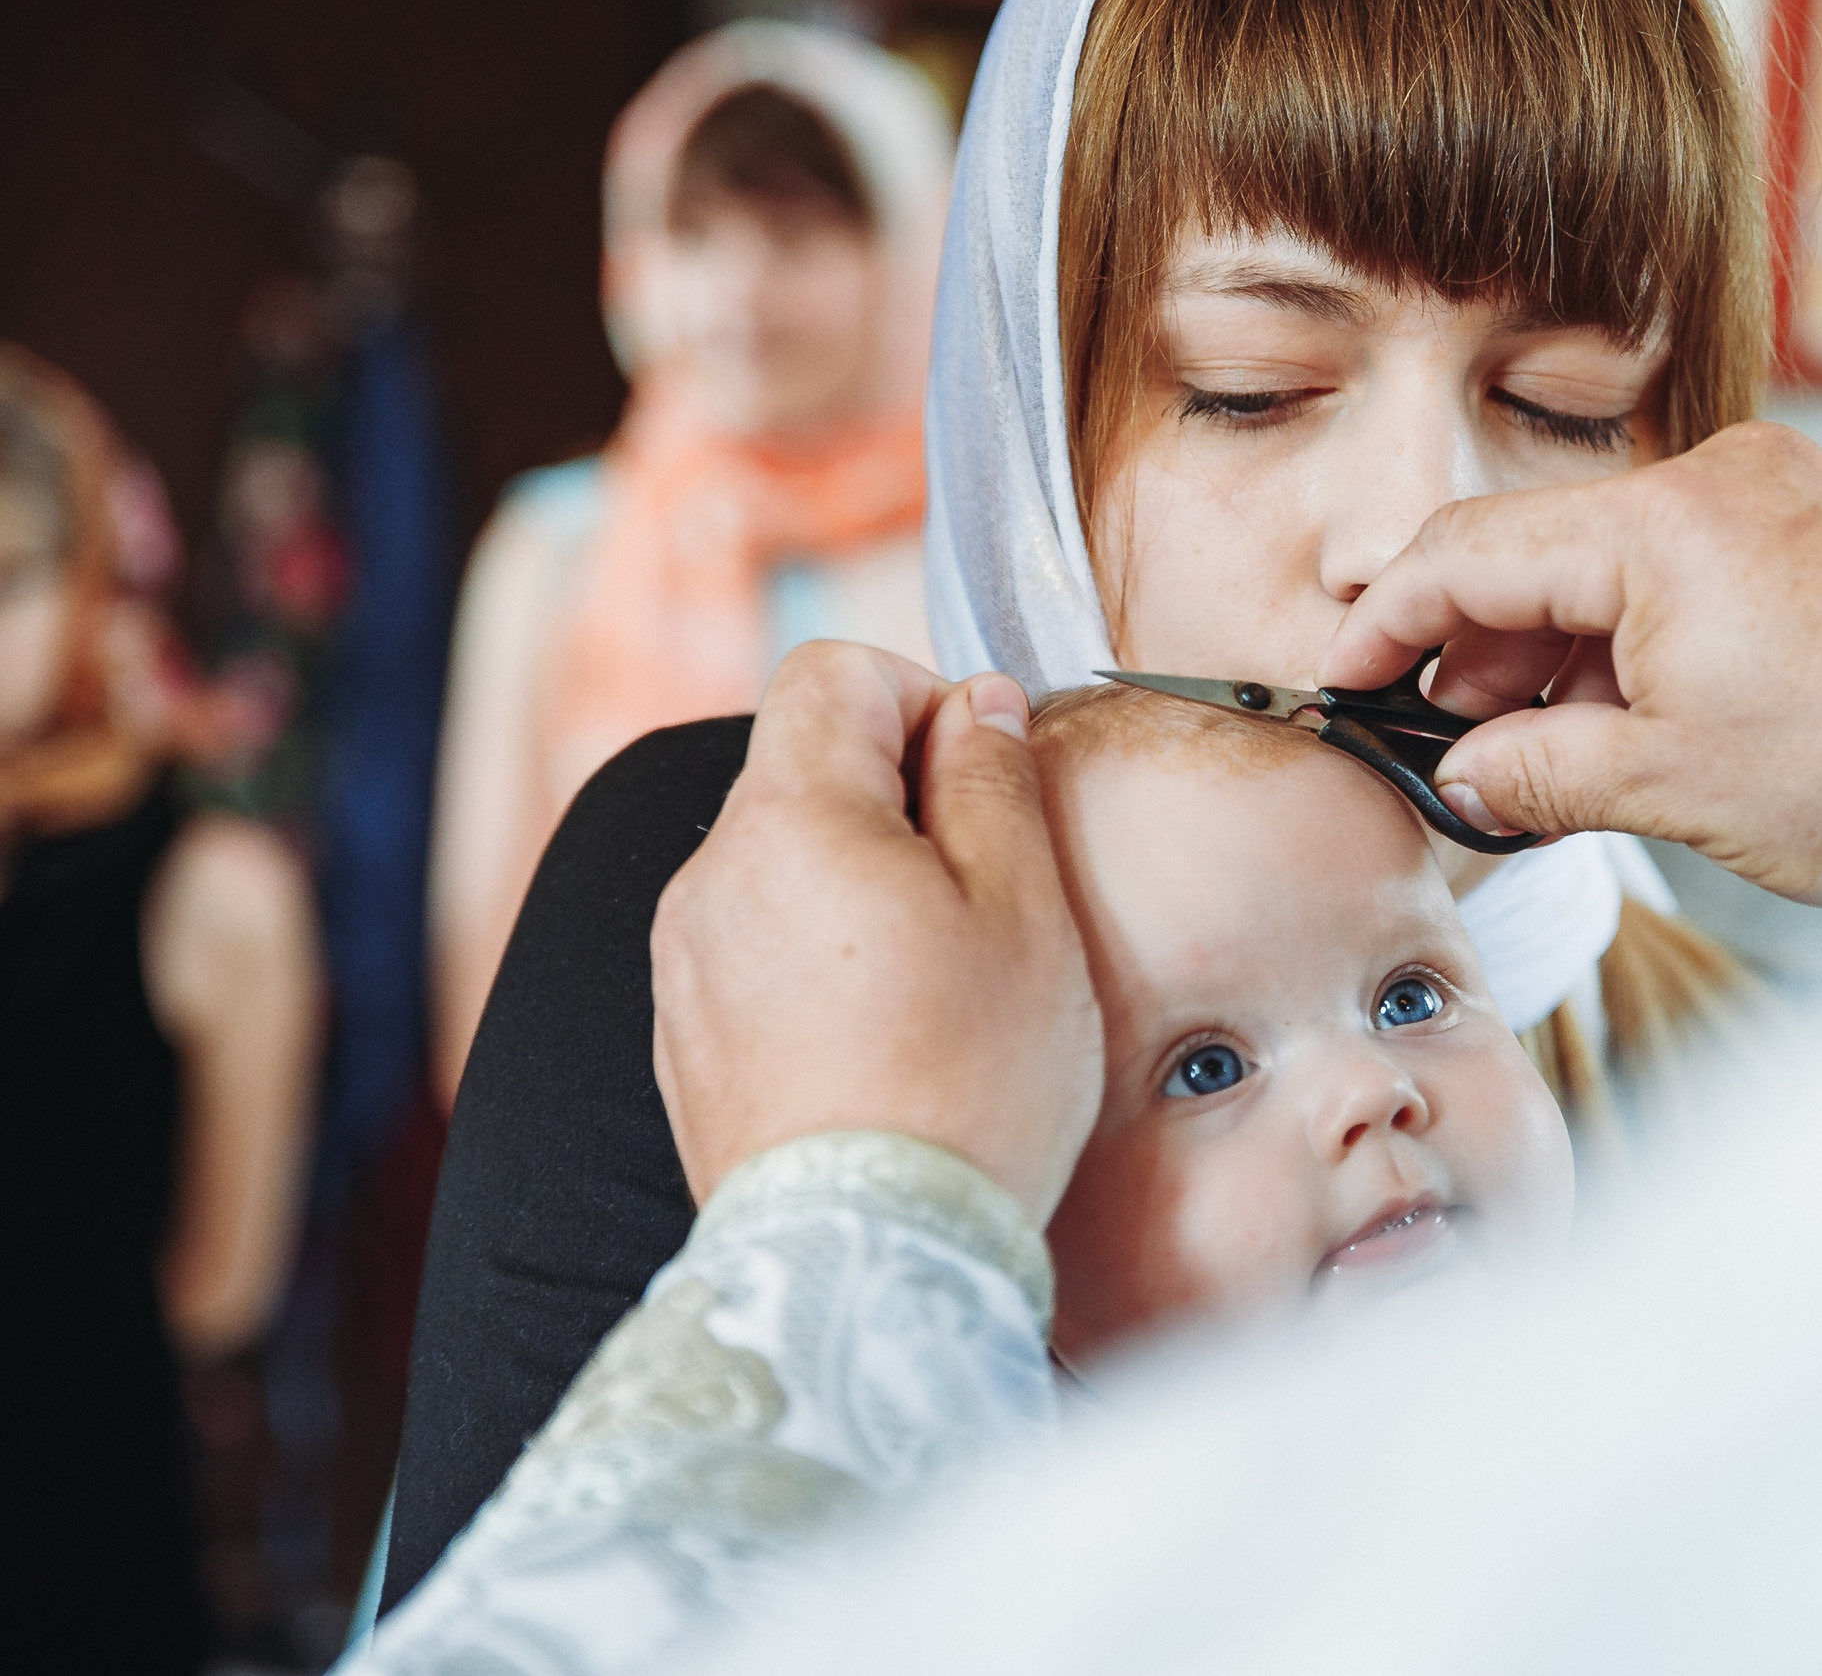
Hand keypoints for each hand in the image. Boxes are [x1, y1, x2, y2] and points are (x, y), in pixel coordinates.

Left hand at [651, 642, 1102, 1218]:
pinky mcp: (684, 1043)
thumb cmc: (964, 1084)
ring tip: (937, 981)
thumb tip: (977, 704)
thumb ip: (993, 780)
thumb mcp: (1022, 911)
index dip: (922, 698)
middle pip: (802, 769)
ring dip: (859, 884)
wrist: (867, 1261)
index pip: (831, 673)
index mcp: (786, 819)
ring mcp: (684, 964)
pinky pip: (756, 952)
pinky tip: (884, 1039)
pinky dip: (819, 961)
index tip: (984, 779)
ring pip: (781, 866)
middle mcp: (707, 878)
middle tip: (983, 895)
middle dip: (897, 799)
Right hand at [1323, 422, 1821, 904]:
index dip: (1385, 621)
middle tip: (1446, 741)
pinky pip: (1693, 561)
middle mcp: (1719, 475)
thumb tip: (1463, 773)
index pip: (1468, 549)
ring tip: (1543, 746)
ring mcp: (1782, 488)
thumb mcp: (1672, 786)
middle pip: (1541, 545)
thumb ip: (1535, 770)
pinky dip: (1641, 630)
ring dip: (1560, 646)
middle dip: (1475, 646)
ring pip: (1618, 557)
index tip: (1341, 680)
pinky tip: (1634, 711)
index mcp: (1661, 524)